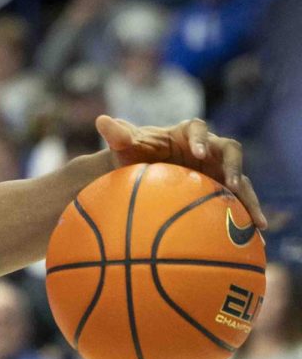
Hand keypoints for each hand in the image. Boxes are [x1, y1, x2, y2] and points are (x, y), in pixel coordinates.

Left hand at [96, 115, 266, 228]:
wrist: (139, 173)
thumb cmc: (132, 155)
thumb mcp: (124, 147)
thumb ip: (117, 135)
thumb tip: (101, 120)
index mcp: (186, 133)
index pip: (198, 128)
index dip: (201, 139)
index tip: (198, 153)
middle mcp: (208, 149)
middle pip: (230, 151)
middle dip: (233, 165)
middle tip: (232, 182)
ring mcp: (217, 170)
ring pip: (241, 180)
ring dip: (249, 198)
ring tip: (257, 221)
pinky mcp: (222, 189)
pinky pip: (238, 202)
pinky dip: (247, 217)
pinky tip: (255, 238)